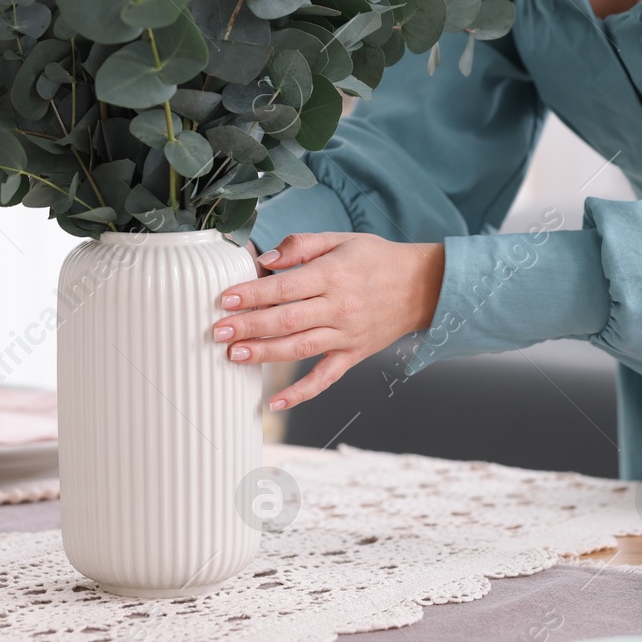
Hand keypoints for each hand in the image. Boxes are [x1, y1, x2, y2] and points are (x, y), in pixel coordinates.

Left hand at [213, 233, 445, 411]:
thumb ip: (301, 245)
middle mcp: (339, 307)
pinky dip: (301, 393)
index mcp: (333, 275)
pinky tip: (276, 402)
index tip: (226, 299)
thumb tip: (266, 259)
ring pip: (300, 348)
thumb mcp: (341, 239)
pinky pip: (325, 378)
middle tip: (218, 331)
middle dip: (249, 326)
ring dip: (265, 354)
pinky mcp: (353, 355)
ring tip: (235, 355)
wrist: (422, 286)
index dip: (252, 293)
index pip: (285, 286)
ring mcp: (346, 335)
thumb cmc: (378, 260)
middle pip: (287, 320)